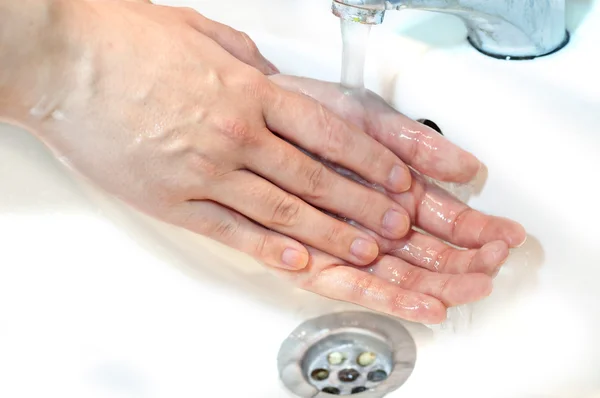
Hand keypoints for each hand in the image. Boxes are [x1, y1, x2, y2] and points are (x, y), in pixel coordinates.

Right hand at [4, 1, 416, 269]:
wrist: (63, 62)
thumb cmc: (125, 41)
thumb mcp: (202, 34)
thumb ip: (247, 60)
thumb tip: (275, 77)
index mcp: (249, 90)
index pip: (329, 133)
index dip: (370, 161)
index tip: (396, 180)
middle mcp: (236, 134)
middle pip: (315, 179)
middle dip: (363, 206)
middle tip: (396, 228)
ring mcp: (205, 171)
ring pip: (282, 210)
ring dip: (329, 234)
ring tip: (364, 253)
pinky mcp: (172, 200)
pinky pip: (231, 229)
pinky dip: (268, 246)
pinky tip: (297, 261)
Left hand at [267, 75, 526, 322]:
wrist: (258, 116)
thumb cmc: (310, 114)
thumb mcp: (371, 119)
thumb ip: (417, 144)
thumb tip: (468, 170)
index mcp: (393, 189)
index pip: (444, 218)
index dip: (477, 229)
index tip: (506, 236)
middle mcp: (373, 221)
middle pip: (427, 254)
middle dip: (465, 262)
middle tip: (494, 266)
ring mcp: (346, 243)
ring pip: (399, 274)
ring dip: (438, 284)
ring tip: (472, 288)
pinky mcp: (312, 260)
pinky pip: (353, 284)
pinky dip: (389, 296)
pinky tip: (424, 305)